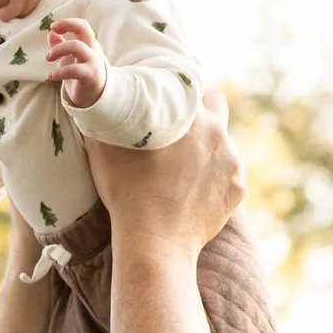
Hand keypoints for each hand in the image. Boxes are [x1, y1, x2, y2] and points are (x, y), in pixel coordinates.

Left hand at [47, 18, 107, 109]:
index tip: (53, 26)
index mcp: (89, 44)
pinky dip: (59, 72)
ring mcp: (93, 62)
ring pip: (77, 47)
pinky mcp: (90, 76)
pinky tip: (50, 76)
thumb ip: (60, 46)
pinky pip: (74, 70)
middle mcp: (93, 50)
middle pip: (83, 29)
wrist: (94, 97)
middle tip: (52, 34)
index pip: (82, 25)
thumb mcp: (69, 59)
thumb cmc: (81, 76)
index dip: (68, 22)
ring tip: (48, 58)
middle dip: (66, 28)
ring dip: (58, 50)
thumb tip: (51, 33)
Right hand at [83, 89, 242, 247]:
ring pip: (223, 143)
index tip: (168, 108)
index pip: (194, 88)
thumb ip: (105, 115)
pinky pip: (228, 173)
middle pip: (217, 108)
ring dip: (208, 149)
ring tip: (182, 170)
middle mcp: (219, 134)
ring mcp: (233, 162)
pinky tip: (192, 191)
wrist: (154, 243)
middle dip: (202, 116)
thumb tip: (94, 96)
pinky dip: (214, 178)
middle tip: (179, 134)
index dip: (180, 96)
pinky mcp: (238, 188)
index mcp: (192, 117)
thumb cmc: (127, 193)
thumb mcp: (104, 148)